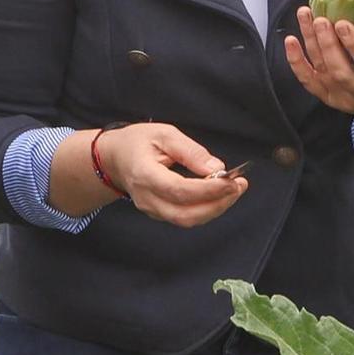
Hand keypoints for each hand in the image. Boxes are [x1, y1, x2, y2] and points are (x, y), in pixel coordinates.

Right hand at [96, 123, 247, 227]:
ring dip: (215, 208)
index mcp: (145, 175)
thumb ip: (191, 151)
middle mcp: (147, 198)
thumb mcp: (164, 134)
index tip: (231, 181)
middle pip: (186, 214)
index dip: (209, 189)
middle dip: (218, 204)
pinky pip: (185, 217)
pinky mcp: (158, 213)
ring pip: (188, 220)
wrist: (114, 158)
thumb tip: (217, 168)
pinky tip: (218, 194)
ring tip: (234, 190)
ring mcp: (151, 209)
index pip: (180, 190)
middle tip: (239, 186)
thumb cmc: (137, 142)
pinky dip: (206, 209)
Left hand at [283, 0, 353, 120]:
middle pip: (340, 72)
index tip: (342, 23)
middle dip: (327, 45)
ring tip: (305, 15)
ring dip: (311, 44)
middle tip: (320, 19)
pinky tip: (290, 41)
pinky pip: (308, 82)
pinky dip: (296, 62)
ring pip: (322, 73)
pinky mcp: (328, 98)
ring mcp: (344, 98)